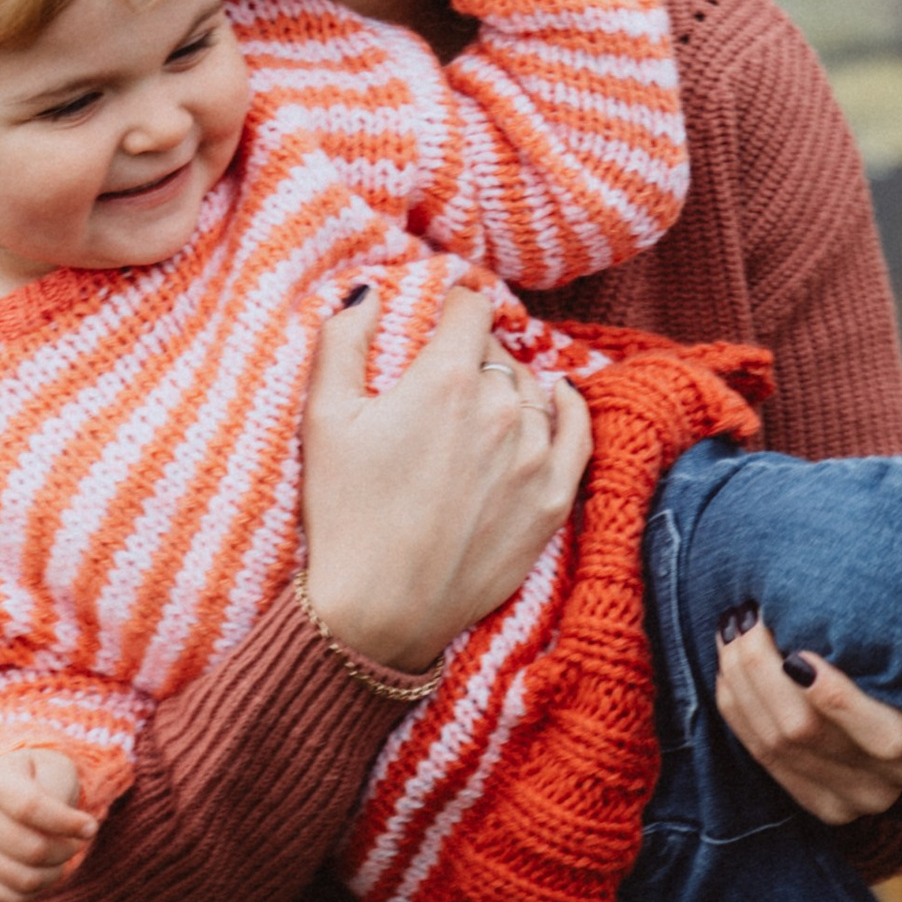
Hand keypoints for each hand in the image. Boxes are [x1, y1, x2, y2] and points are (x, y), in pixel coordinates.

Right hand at [0, 749, 97, 901]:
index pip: (30, 807)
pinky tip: (42, 870)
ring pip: (25, 880)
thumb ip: (59, 788)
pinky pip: (12, 899)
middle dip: (67, 849)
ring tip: (60, 855)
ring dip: (55, 872)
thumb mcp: (54, 768)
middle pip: (33, 850)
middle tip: (75, 841)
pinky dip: (37, 890)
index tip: (91, 827)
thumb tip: (65, 824)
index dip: (65, 822)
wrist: (4, 796)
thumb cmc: (37, 781)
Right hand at [300, 282, 590, 676]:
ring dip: (511, 384)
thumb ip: (342, 340)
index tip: (443, 316)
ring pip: (534, 389)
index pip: (470, 308)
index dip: (453, 306)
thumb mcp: (323, 418)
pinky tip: (559, 398)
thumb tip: (368, 292)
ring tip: (482, 401)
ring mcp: (533, 455)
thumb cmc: (344, 513)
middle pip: (499, 351)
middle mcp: (501, 408)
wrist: (380, 609)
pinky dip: (569, 408)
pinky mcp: (552, 499)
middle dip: (473, 352)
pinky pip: (578, 432)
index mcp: (445, 379)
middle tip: (445, 375)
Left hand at [715, 618, 901, 822]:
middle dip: (763, 667)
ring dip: (741, 681)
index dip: (836, 696)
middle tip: (748, 615)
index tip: (800, 648)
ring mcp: (846, 801)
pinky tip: (730, 672)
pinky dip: (738, 708)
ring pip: (773, 743)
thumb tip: (827, 597)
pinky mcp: (816, 803)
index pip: (882, 736)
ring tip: (732, 632)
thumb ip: (876, 645)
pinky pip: (761, 755)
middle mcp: (883, 786)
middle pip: (804, 731)